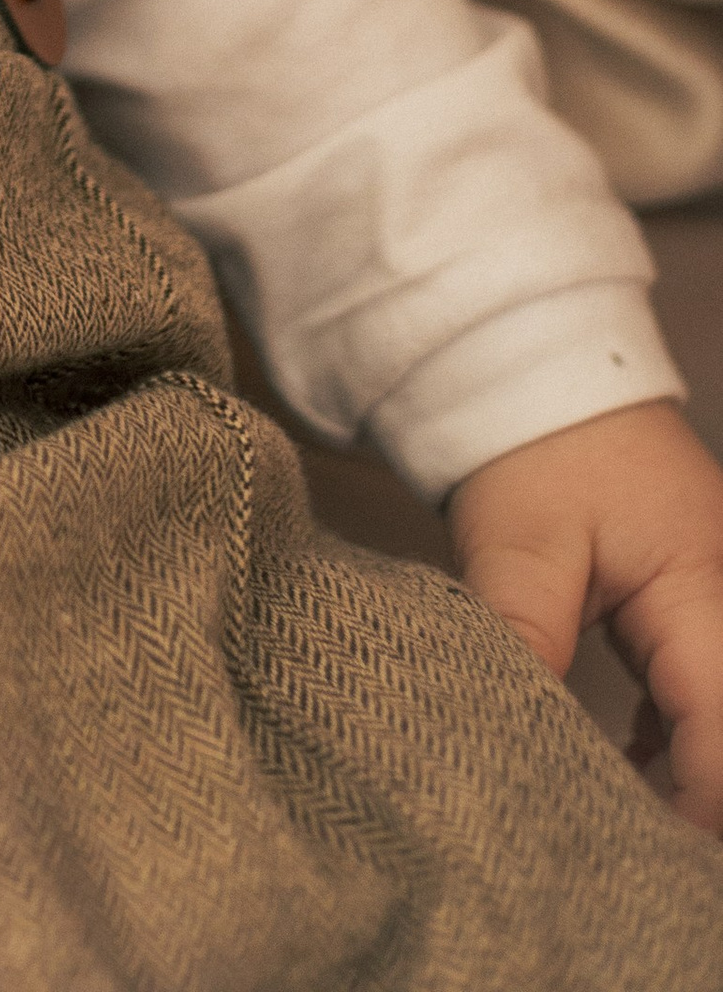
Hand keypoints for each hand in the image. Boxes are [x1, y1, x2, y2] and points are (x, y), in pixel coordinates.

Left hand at [450, 398, 722, 828]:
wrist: (530, 362)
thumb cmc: (533, 445)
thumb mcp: (519, 547)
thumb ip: (526, 643)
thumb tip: (520, 744)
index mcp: (706, 592)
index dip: (695, 809)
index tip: (644, 858)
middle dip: (702, 799)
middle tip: (636, 852)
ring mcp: (716, 600)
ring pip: (721, 714)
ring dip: (691, 776)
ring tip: (628, 828)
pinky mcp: (689, 600)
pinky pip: (703, 692)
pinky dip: (677, 742)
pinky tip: (632, 773)